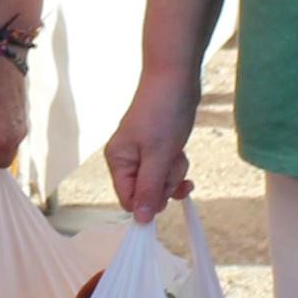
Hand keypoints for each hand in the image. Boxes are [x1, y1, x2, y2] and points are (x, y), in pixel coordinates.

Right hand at [104, 70, 201, 221]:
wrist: (176, 77)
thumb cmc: (164, 112)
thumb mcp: (159, 156)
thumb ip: (149, 190)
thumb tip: (140, 220)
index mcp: (117, 161)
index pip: (129, 200)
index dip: (149, 201)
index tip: (168, 190)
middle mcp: (126, 159)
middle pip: (146, 192)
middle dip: (166, 182)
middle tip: (173, 161)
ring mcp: (141, 153)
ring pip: (160, 181)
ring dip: (174, 171)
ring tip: (177, 150)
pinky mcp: (156, 147)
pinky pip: (167, 168)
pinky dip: (176, 163)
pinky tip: (180, 148)